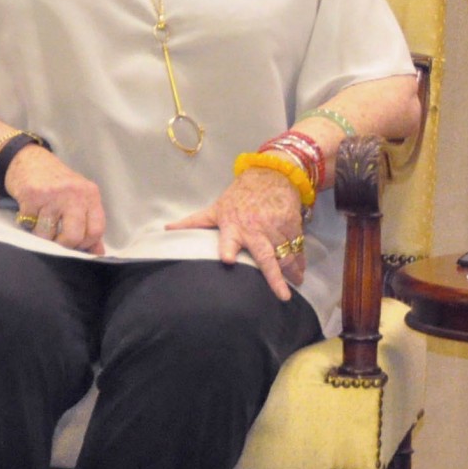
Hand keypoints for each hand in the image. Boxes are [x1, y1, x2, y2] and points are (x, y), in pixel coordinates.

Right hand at [5, 146, 107, 253]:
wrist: (28, 159)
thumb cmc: (56, 183)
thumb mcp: (79, 197)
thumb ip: (89, 223)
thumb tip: (98, 253)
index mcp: (91, 195)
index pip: (96, 230)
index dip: (86, 245)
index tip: (77, 247)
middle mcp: (74, 194)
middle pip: (73, 236)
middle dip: (63, 246)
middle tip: (57, 242)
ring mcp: (52, 195)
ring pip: (47, 235)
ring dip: (42, 235)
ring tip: (41, 222)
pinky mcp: (31, 196)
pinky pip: (29, 225)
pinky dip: (27, 224)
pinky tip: (30, 212)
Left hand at [166, 167, 306, 300]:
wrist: (272, 173)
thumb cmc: (240, 194)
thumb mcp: (216, 208)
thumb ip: (194, 222)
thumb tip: (166, 230)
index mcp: (234, 226)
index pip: (229, 239)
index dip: (228, 248)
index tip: (227, 260)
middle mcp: (256, 229)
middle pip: (266, 255)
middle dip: (275, 276)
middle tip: (283, 295)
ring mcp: (276, 227)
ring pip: (286, 253)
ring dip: (292, 269)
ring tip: (296, 282)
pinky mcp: (292, 223)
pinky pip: (297, 245)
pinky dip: (300, 258)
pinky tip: (301, 269)